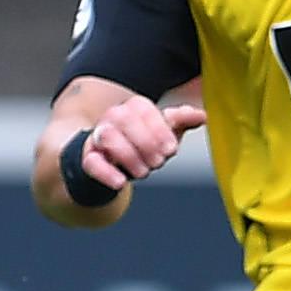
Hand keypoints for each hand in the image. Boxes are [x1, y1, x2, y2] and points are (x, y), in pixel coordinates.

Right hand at [72, 97, 208, 195]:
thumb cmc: (142, 143)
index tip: (171, 149)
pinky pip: (92, 162)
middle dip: (145, 143)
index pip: (143, 108)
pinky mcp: (88, 158)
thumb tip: (202, 116)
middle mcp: (112, 117)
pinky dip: (107, 173)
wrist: (112, 161)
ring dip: (129, 157)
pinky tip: (121, 183)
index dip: (158, 129)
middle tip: (158, 162)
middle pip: (124, 119)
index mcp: (133, 107)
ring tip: (143, 172)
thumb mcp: (164, 132)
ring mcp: (98, 137)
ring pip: (107, 137)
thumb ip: (181, 122)